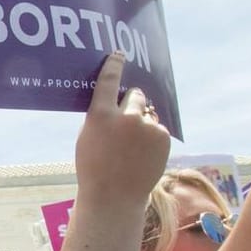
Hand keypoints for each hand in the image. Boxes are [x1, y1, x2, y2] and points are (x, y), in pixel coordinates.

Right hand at [72, 53, 170, 204]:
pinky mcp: (163, 138)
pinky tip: (142, 154)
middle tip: (126, 120)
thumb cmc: (94, 167)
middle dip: (132, 102)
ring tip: (132, 148)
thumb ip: (101, 116)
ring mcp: (147, 128)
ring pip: (147, 114)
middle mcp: (126, 117)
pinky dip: (151, 137)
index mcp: (100, 115)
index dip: (114, 65)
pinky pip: (157, 129)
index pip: (109, 80)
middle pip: (135, 95)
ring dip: (142, 123)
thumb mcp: (88, 136)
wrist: (115, 196)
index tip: (119, 55)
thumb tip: (117, 101)